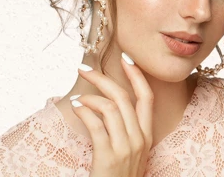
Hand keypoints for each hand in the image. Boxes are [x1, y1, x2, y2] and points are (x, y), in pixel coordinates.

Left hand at [70, 54, 153, 176]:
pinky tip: (76, 106)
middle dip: (104, 78)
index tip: (126, 58)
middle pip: (124, 97)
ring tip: (78, 96)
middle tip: (85, 68)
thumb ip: (125, 128)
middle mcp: (139, 138)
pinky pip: (96, 124)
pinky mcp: (109, 157)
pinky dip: (84, 110)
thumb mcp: (130, 152)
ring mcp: (126, 148)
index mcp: (146, 135)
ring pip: (110, 107)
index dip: (137, 75)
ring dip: (90, 96)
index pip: (147, 97)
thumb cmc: (118, 176)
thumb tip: (107, 102)